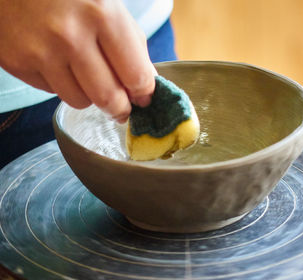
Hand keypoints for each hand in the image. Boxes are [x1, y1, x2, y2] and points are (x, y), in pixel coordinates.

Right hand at [0, 0, 154, 122]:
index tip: (142, 98)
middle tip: (121, 107)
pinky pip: (53, 92)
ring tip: (85, 74)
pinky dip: (62, 84)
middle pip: (109, 98)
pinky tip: (58, 62)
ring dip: (89, 96)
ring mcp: (41, 51)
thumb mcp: (109, 6)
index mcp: (103, 15)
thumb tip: (147, 87)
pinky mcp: (17, 62)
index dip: (143, 93)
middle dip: (120, 108)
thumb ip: (133, 46)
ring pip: (80, 102)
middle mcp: (71, 36)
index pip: (136, 76)